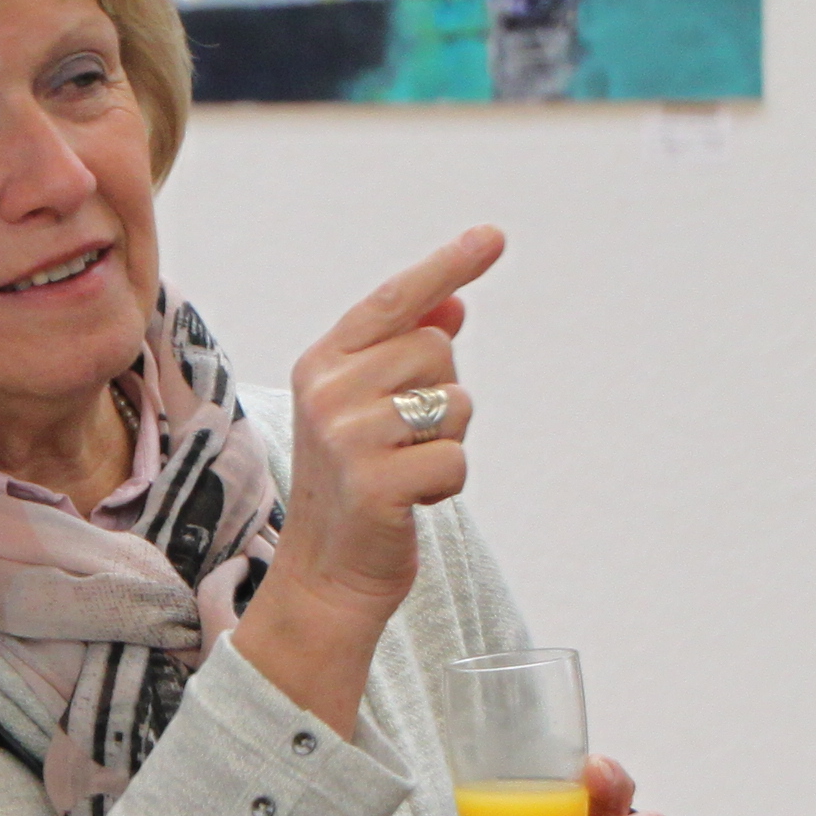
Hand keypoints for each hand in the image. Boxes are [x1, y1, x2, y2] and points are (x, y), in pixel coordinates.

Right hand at [231, 225, 505, 729]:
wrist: (326, 579)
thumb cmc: (357, 488)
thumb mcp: (372, 412)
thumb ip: (405, 354)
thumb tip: (454, 305)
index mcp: (322, 363)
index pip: (395, 300)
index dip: (447, 266)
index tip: (493, 236)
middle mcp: (327, 391)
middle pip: (438, 350)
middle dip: (442, 396)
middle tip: (405, 442)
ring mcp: (347, 436)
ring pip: (454, 403)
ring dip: (448, 442)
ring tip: (404, 473)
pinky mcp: (375, 483)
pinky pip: (456, 459)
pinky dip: (447, 485)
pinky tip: (411, 503)